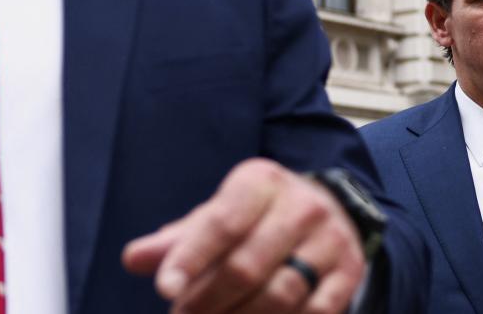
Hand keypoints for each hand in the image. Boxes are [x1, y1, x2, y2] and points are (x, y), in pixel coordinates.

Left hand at [122, 158, 365, 313]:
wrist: (327, 209)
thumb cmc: (258, 216)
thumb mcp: (219, 214)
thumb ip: (179, 239)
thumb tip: (133, 259)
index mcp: (262, 181)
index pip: (222, 222)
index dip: (191, 258)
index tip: (165, 289)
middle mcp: (302, 205)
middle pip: (248, 265)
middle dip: (208, 300)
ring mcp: (330, 239)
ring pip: (281, 294)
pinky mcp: (349, 271)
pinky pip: (316, 311)